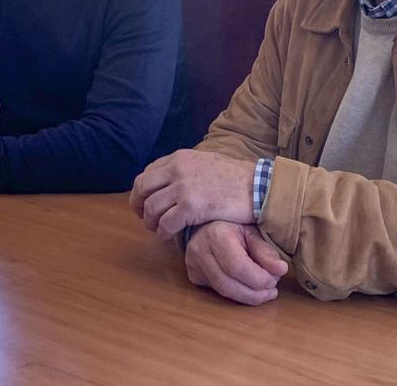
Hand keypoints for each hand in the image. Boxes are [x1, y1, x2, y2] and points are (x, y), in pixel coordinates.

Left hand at [130, 149, 255, 238]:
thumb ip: (187, 169)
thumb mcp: (207, 162)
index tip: (145, 202)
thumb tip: (172, 180)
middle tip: (145, 218)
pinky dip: (163, 232)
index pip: (148, 173)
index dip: (142, 191)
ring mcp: (183, 187)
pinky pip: (166, 223)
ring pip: (151, 207)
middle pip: (141, 188)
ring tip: (158, 230)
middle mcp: (177, 169)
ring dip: (151, 222)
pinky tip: (168, 237)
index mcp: (180, 158)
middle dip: (138, 205)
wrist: (258, 186)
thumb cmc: (237, 178)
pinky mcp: (191, 206)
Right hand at [185, 220, 287, 305]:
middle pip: (228, 284)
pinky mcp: (194, 275)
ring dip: (248, 296)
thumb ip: (265, 251)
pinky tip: (249, 288)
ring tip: (264, 292)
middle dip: (255, 293)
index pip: (237, 267)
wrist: (208, 222)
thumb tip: (280, 270)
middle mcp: (199, 250)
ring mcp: (193, 264)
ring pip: (222, 291)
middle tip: (272, 289)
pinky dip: (237, 293)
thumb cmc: (234, 225)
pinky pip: (217, 291)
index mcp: (215, 234)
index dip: (259, 279)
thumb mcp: (252, 231)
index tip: (276, 278)